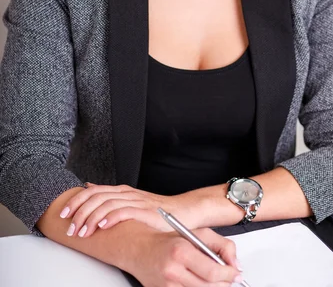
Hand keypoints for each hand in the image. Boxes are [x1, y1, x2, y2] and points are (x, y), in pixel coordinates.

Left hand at [60, 183, 199, 237]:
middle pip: (96, 197)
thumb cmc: (156, 210)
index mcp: (121, 191)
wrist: (183, 211)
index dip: (76, 201)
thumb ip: (109, 194)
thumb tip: (88, 187)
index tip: (63, 214)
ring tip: (83, 232)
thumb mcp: (130, 200)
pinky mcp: (146, 211)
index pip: (93, 191)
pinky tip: (103, 227)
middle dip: (80, 212)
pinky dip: (111, 218)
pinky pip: (125, 211)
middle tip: (70, 227)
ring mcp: (136, 201)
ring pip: (107, 204)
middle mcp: (127, 193)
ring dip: (92, 219)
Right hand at [131, 226, 242, 286]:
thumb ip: (220, 245)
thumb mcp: (197, 233)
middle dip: (224, 284)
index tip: (235, 273)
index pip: (212, 271)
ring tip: (216, 280)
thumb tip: (235, 264)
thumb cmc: (168, 240)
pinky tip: (201, 283)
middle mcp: (173, 271)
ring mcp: (167, 286)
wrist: (139, 249)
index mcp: (181, 251)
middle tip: (230, 278)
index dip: (229, 275)